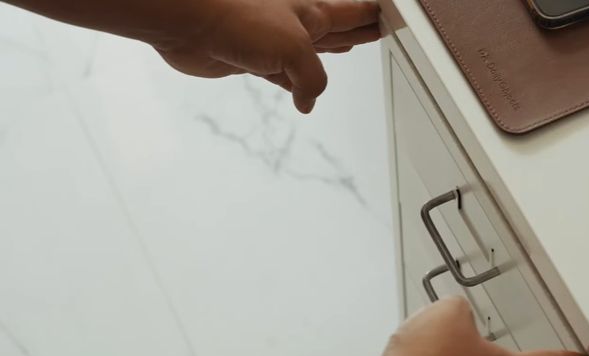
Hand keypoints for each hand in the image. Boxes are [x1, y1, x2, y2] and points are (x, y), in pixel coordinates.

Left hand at [155, 0, 380, 112]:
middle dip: (357, 29)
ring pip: (311, 50)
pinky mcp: (252, 61)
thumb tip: (308, 101)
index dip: (374, 18)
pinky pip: (283, 74)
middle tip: (376, 28)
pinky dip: (296, 83)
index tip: (392, 18)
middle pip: (336, 28)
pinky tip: (301, 89)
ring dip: (328, 50)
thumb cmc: (237, 18)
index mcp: (314, 14)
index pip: (354, 14)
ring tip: (346, 47)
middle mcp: (297, 25)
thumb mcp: (293, 50)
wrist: (188, 22)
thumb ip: (312, 79)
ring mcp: (275, 43)